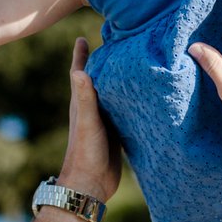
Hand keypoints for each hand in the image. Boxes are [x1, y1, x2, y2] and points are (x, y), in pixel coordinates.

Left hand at [55, 38, 119, 200]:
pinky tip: (141, 98)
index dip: (81, 55)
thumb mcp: (87, 122)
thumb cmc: (86, 152)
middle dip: (103, 62)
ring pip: (112, 96)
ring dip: (118, 82)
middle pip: (98, 80)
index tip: (83, 37)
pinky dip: (129, 102)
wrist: (91, 184)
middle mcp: (92, 109)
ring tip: (130, 65)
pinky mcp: (116, 133)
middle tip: (113, 43)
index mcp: (83, 103)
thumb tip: (79, 70)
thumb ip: (85, 98)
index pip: (80, 72)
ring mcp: (104, 121)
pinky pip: (123, 112)